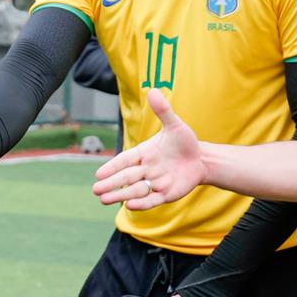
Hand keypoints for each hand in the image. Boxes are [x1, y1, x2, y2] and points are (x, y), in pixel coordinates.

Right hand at [92, 89, 203, 208]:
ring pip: (135, 190)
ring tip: (104, 200)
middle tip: (95, 190)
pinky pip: (152, 199)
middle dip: (111, 184)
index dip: (112, 167)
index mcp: (144, 153)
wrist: (201, 160)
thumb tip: (152, 90)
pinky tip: (130, 206)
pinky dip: (142, 203)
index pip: (124, 160)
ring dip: (121, 195)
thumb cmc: (185, 142)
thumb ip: (163, 111)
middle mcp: (146, 169)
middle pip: (126, 177)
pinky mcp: (166, 194)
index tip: (99, 174)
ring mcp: (155, 183)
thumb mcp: (175, 125)